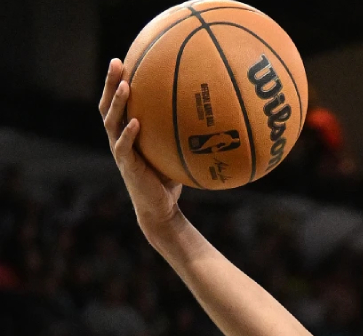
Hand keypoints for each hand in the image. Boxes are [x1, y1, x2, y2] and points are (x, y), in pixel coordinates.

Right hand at [99, 59, 182, 229]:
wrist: (160, 207)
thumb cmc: (170, 176)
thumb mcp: (176, 150)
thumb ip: (182, 132)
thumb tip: (211, 112)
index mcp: (127, 131)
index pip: (118, 101)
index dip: (117, 81)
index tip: (124, 58)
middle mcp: (119, 137)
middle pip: (108, 105)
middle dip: (111, 82)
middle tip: (116, 62)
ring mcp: (120, 151)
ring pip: (111, 122)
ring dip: (117, 103)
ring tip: (124, 85)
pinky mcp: (126, 166)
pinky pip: (124, 147)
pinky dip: (129, 134)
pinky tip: (136, 122)